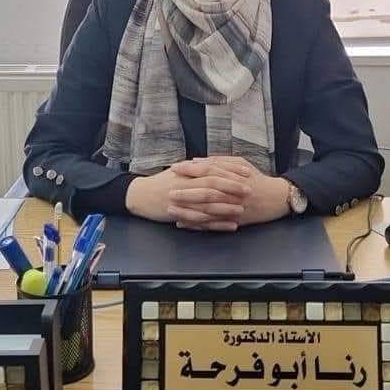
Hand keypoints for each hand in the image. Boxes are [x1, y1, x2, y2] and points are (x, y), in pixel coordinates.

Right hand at [126, 160, 251, 230]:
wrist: (140, 196)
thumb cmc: (161, 183)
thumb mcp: (179, 172)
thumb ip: (197, 169)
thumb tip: (217, 163)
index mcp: (187, 173)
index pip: (213, 168)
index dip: (231, 170)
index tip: (247, 171)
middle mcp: (185, 185)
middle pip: (212, 185)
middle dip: (232, 187)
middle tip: (249, 189)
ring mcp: (182, 202)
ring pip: (208, 205)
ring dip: (227, 207)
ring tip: (242, 209)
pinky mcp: (180, 216)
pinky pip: (202, 222)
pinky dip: (217, 224)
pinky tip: (231, 226)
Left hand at [171, 157, 289, 227]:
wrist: (275, 198)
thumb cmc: (256, 178)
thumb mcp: (240, 163)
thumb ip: (218, 161)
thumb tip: (196, 160)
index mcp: (233, 175)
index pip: (208, 170)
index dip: (190, 169)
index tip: (174, 168)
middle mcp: (233, 191)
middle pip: (205, 191)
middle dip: (185, 191)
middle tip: (168, 191)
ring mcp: (233, 208)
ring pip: (206, 210)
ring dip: (187, 211)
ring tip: (171, 209)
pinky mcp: (233, 221)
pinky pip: (212, 224)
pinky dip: (196, 224)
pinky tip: (182, 223)